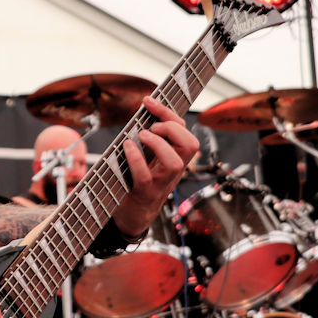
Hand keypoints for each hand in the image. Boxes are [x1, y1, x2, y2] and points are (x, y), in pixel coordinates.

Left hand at [113, 96, 199, 235]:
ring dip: (158, 143)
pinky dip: (136, 158)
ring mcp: (160, 183)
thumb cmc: (137, 182)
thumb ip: (149, 139)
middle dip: (172, 128)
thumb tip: (140, 112)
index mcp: (174, 157)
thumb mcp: (149, 158)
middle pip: (190, 145)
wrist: (132, 216)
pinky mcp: (144, 194)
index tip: (148, 101)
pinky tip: (127, 147)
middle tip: (151, 127)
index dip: (168, 113)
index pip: (183, 131)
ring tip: (142, 136)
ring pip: (175, 162)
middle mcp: (172, 170)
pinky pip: (144, 176)